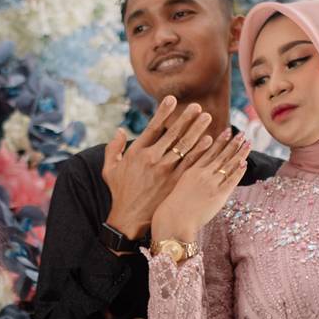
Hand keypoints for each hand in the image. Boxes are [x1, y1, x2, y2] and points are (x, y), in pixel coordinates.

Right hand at [101, 96, 213, 240]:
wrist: (129, 219)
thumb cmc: (120, 193)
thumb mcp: (110, 169)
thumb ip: (113, 148)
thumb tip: (119, 130)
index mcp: (137, 152)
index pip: (153, 127)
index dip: (163, 112)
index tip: (172, 99)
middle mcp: (152, 158)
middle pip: (174, 134)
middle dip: (187, 118)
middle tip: (198, 107)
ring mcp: (165, 171)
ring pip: (185, 146)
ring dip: (197, 131)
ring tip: (207, 119)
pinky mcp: (175, 183)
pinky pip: (191, 163)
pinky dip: (200, 151)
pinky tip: (208, 142)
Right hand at [150, 129, 251, 242]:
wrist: (173, 221)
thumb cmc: (171, 209)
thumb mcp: (176, 187)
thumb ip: (188, 179)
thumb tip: (196, 177)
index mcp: (191, 171)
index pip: (209, 152)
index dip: (219, 141)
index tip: (227, 131)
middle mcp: (202, 174)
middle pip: (221, 155)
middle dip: (233, 143)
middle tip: (242, 134)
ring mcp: (211, 184)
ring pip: (228, 165)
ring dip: (239, 153)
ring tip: (248, 143)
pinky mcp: (218, 195)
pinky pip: (231, 181)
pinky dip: (238, 171)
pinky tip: (244, 163)